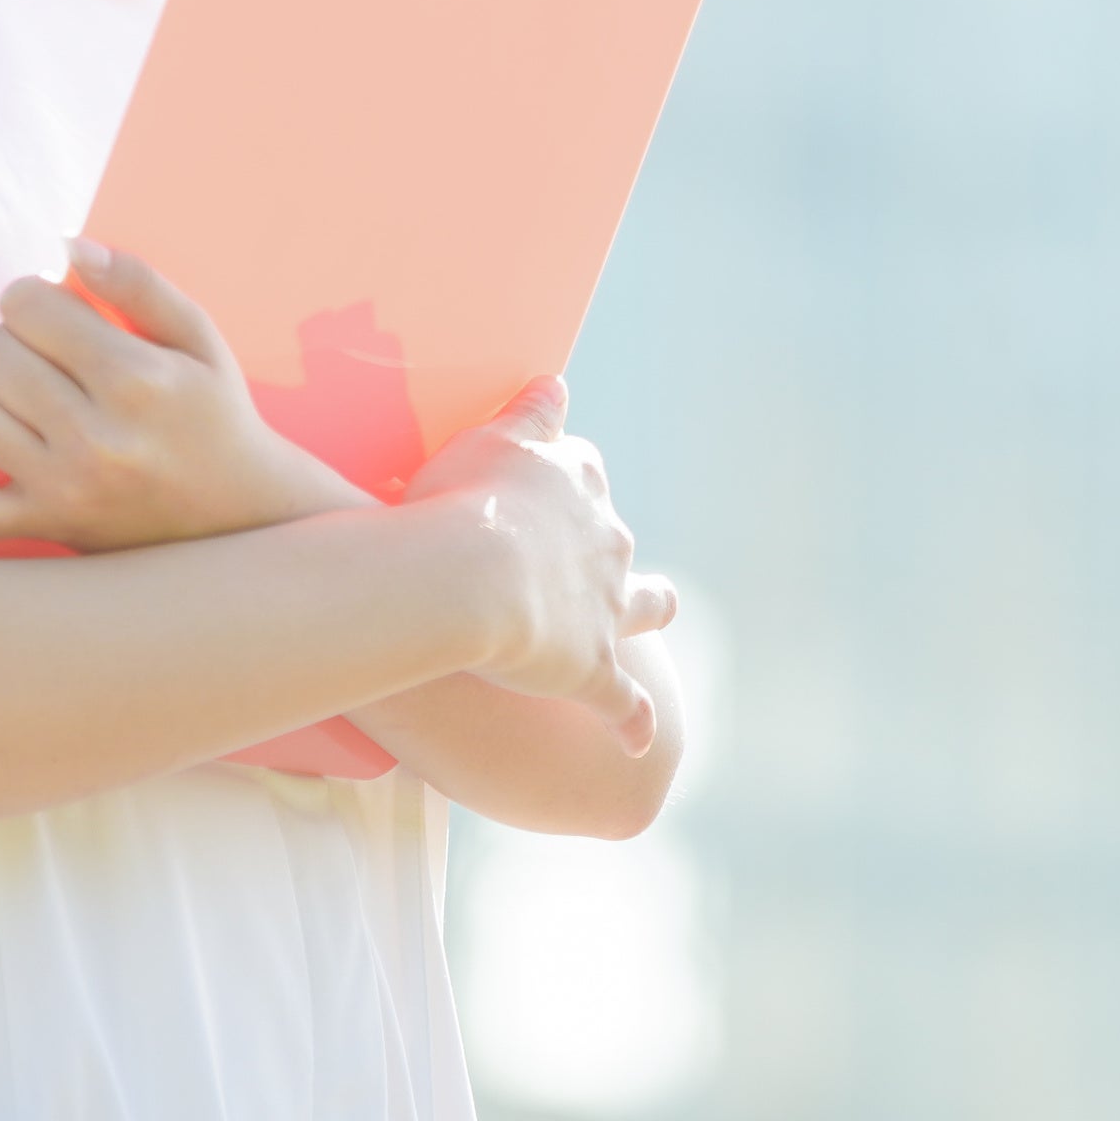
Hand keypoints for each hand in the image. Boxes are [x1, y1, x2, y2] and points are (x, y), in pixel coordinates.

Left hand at [0, 241, 358, 552]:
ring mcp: (64, 488)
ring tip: (20, 396)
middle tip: (44, 355)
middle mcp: (95, 436)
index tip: (52, 311)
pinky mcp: (44, 526)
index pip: (26, 305)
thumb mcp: (198, 337)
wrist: (239, 518)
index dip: (29, 296)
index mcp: (135, 379)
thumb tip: (65, 246)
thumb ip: (137, 283)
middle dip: (10, 339)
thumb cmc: (214, 414)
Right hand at [406, 374, 679, 751]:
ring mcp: (606, 609)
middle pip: (619, 540)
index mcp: (578, 484)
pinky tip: (639, 740)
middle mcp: (606, 541)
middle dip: (610, 548)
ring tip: (655, 612)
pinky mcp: (593, 670)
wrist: (469, 577)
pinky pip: (622, 704)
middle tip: (581, 558)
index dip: (567, 479)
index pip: (582, 469)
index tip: (552, 483)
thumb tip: (556, 380)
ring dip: (650, 609)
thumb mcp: (492, 438)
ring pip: (644, 608)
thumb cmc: (464, 501)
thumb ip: (530, 412)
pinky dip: (633, 722)